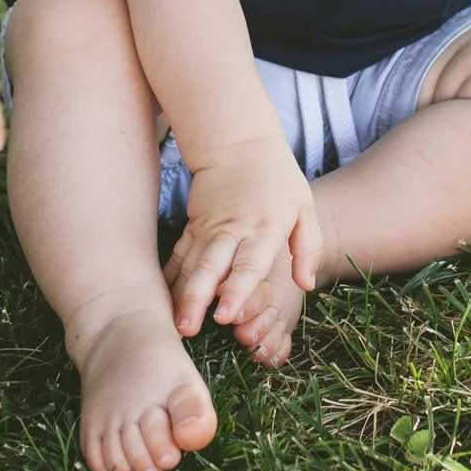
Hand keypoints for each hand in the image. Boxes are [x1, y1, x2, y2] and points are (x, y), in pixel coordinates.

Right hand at [161, 135, 320, 335]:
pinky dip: (170, 279)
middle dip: (198, 298)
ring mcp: (208, 228)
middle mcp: (233, 230)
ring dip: (181, 296)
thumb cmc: (277, 179)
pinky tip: (163, 302)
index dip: (237, 291)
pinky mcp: (193, 226)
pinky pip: (179, 256)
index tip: (225, 315)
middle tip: (188, 328)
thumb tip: (305, 285)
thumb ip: (308, 247)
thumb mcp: (304, 208)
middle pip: (212, 267)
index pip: (249, 264)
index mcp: (264, 228)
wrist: (238, 143)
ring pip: (191, 265)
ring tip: (174, 325)